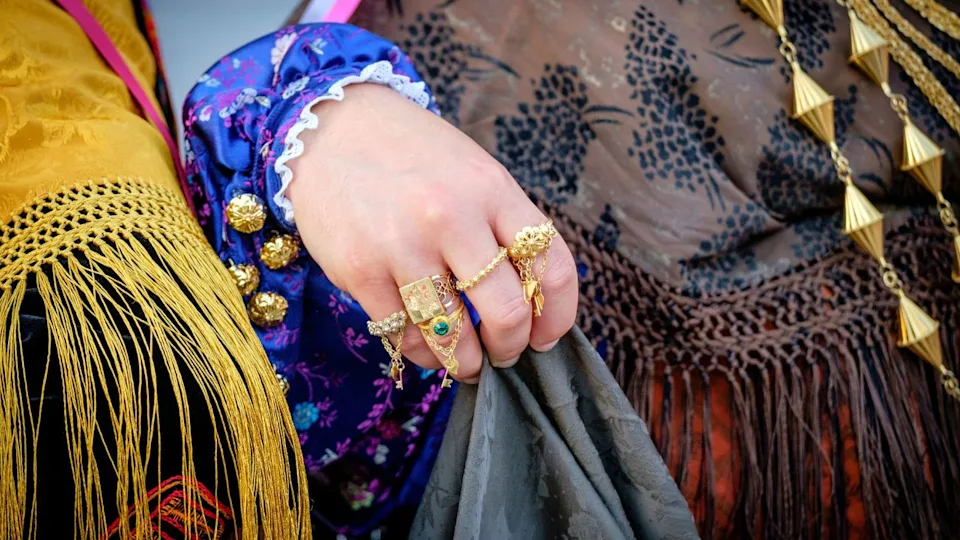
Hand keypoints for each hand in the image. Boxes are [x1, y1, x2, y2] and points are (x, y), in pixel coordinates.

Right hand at [287, 83, 577, 382]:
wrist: (332, 129)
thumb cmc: (414, 158)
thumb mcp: (474, 175)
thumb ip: (504, 229)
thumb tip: (532, 305)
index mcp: (493, 190)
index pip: (552, 268)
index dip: (558, 317)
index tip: (546, 337)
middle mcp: (452, 216)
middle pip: (508, 313)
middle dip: (512, 348)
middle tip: (505, 355)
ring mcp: (403, 245)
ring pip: (454, 336)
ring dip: (466, 362)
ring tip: (466, 360)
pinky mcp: (360, 270)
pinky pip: (404, 337)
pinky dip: (422, 353)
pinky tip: (426, 346)